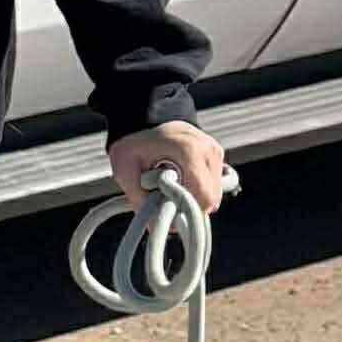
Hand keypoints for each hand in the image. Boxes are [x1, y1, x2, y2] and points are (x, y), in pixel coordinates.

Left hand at [108, 121, 227, 213]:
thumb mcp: (125, 170)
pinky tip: (178, 180)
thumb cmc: (133, 140)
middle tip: (162, 199)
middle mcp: (210, 151)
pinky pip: (211, 182)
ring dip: (191, 197)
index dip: (186, 214)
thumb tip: (155, 227)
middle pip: (211, 199)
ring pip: (213, 193)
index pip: (204, 199)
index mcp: (191, 153)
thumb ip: (139, 199)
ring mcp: (216, 151)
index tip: (165, 214)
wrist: (144, 113)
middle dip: (187, 207)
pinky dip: (195, 188)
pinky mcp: (215, 153)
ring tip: (168, 185)